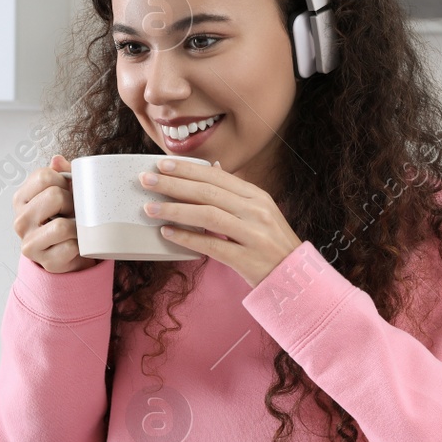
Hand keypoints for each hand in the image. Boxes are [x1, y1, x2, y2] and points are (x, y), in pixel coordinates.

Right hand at [11, 155, 98, 273]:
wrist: (64, 253)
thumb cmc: (62, 218)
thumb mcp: (60, 192)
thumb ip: (61, 174)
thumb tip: (57, 160)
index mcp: (21, 198)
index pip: (44, 176)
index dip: (63, 180)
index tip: (67, 190)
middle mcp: (20, 220)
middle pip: (55, 196)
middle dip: (72, 203)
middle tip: (73, 211)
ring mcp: (29, 242)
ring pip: (62, 226)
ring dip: (76, 226)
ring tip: (75, 228)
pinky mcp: (44, 261)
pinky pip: (70, 247)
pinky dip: (79, 245)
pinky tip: (75, 244)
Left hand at [139, 159, 302, 286]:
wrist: (295, 278)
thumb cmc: (270, 243)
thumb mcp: (259, 212)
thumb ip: (235, 192)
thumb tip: (212, 166)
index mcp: (257, 196)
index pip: (217, 176)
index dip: (188, 169)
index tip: (162, 164)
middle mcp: (256, 211)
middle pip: (208, 192)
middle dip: (173, 184)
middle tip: (146, 180)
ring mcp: (253, 235)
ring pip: (208, 215)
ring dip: (175, 209)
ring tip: (149, 208)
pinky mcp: (247, 259)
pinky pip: (212, 246)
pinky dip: (187, 238)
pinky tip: (167, 233)